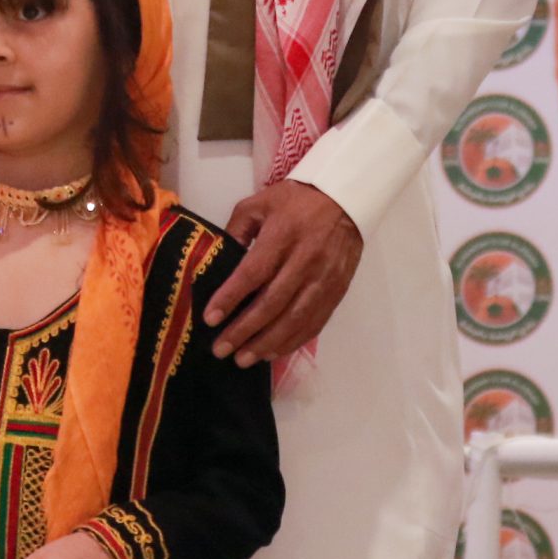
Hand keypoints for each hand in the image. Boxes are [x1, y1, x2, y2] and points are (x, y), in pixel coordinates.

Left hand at [205, 180, 362, 363]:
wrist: (346, 199)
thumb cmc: (297, 201)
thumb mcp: (260, 203)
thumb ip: (237, 228)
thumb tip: (219, 259)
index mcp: (282, 235)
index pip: (253, 272)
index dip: (230, 298)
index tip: (210, 319)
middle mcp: (305, 260)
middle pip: (272, 303)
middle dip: (244, 330)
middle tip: (221, 349)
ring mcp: (324, 279)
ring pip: (295, 319)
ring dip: (267, 343)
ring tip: (244, 359)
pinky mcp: (337, 291)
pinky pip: (314, 322)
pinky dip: (293, 341)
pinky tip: (273, 351)